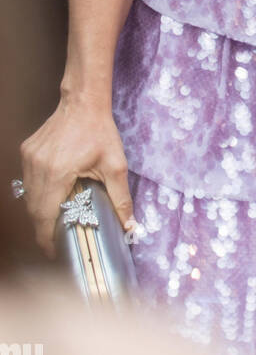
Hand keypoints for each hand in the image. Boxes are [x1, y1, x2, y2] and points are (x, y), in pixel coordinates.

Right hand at [18, 98, 134, 258]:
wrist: (83, 102)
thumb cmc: (100, 132)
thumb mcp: (115, 165)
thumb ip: (121, 198)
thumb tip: (131, 225)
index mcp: (57, 174)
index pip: (44, 217)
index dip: (46, 239)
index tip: (53, 252)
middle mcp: (38, 168)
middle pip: (33, 210)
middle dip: (43, 228)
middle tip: (57, 239)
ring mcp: (29, 159)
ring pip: (28, 196)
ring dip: (39, 211)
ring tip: (55, 219)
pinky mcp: (27, 152)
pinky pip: (28, 180)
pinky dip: (37, 192)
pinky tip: (52, 194)